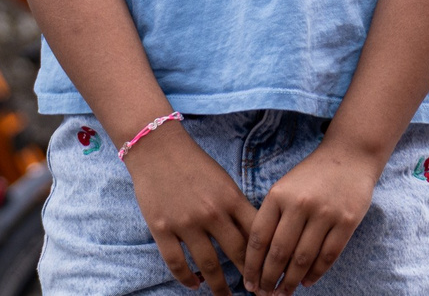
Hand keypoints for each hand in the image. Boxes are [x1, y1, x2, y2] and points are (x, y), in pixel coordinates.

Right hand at [123, 123, 253, 295]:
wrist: (157, 147)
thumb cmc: (195, 164)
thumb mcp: (224, 181)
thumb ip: (237, 207)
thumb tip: (255, 237)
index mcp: (231, 198)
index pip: (256, 235)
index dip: (266, 257)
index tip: (271, 272)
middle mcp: (212, 212)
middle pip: (237, 254)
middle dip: (249, 276)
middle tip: (255, 291)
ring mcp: (186, 222)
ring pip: (208, 265)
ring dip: (219, 286)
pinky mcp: (162, 229)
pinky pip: (176, 264)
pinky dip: (187, 279)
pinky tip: (194, 284)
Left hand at [244, 137, 380, 293]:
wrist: (350, 155)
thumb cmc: (311, 176)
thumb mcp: (284, 188)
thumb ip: (272, 217)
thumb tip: (259, 259)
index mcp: (279, 195)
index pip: (259, 238)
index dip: (251, 265)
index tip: (247, 283)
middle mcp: (300, 204)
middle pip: (279, 253)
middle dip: (269, 279)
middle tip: (264, 294)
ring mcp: (325, 213)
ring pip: (303, 259)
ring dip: (290, 282)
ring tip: (283, 293)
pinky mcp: (347, 222)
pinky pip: (328, 256)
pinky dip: (315, 274)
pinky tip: (306, 282)